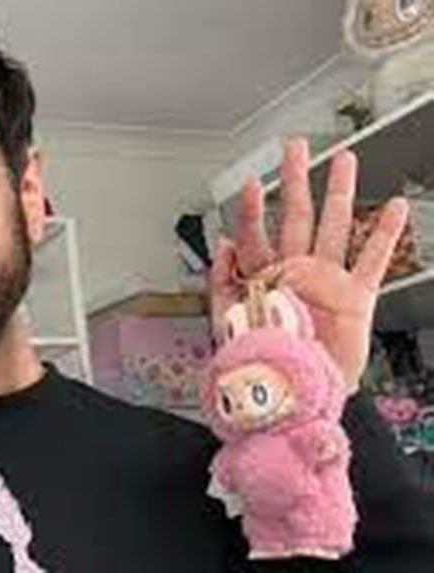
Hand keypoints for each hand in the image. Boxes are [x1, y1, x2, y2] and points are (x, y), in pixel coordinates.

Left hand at [209, 138, 409, 392]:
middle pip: (295, 216)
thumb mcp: (228, 324)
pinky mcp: (355, 299)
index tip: (250, 182)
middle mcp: (295, 272)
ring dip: (340, 193)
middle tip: (295, 147)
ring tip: (345, 160)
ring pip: (335, 227)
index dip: (251, 210)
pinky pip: (372, 261)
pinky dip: (384, 235)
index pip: (254, 236)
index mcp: (263, 278)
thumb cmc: (261, 363)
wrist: (295, 397)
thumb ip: (221, 283)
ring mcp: (326, 281)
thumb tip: (222, 244)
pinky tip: (394, 208)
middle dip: (294, 181)